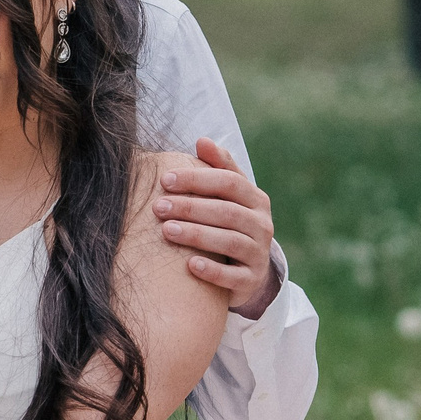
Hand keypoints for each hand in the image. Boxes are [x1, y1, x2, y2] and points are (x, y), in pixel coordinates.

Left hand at [153, 137, 279, 316]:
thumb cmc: (228, 223)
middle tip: (158, 206)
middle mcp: (262, 225)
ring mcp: (259, 254)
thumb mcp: (228, 195)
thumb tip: (202, 140)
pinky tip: (190, 265)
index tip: (165, 179)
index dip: (196, 179)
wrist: (246, 269)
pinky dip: (212, 270)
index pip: (228, 182)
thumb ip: (218, 167)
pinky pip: (234, 276)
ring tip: (166, 230)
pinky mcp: (252, 280)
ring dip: (196, 234)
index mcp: (256, 199)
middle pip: (226, 212)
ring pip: (229, 242)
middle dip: (190, 207)